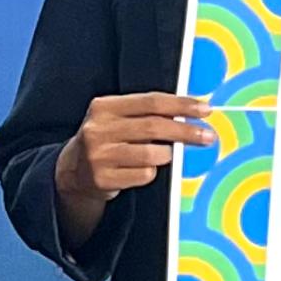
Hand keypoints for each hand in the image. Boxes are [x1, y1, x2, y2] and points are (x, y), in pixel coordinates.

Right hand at [54, 92, 213, 247]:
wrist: (73, 170)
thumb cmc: (107, 140)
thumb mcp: (118, 119)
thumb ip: (147, 113)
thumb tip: (192, 113)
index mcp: (104, 107)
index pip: (151, 101)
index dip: (181, 105)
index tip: (204, 110)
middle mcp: (98, 129)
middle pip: (154, 127)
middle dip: (186, 131)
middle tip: (207, 136)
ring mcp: (98, 155)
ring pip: (152, 154)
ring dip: (166, 155)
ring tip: (162, 155)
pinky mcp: (102, 179)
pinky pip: (144, 175)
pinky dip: (150, 172)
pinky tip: (140, 170)